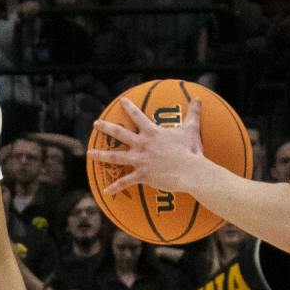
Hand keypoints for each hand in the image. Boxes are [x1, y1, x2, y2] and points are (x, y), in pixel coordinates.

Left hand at [86, 96, 206, 199]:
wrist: (190, 171)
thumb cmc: (191, 150)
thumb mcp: (191, 129)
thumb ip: (193, 113)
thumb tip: (199, 98)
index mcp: (151, 132)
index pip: (137, 116)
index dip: (128, 107)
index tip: (121, 101)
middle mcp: (142, 144)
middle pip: (119, 133)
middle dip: (105, 127)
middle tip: (95, 124)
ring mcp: (139, 160)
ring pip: (115, 156)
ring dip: (101, 154)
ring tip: (90, 153)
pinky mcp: (141, 175)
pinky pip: (125, 182)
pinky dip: (115, 187)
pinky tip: (106, 191)